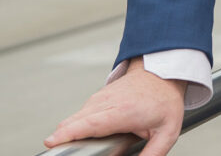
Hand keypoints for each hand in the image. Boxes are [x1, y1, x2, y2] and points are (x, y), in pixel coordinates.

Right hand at [43, 57, 186, 155]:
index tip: (52, 141)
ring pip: (74, 118)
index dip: (70, 132)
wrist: (163, 73)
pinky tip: (82, 135)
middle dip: (62, 137)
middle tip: (57, 151)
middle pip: (75, 121)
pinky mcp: (95, 99)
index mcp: (124, 111)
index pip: (91, 123)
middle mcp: (108, 102)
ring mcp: (99, 99)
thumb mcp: (167, 132)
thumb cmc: (164, 100)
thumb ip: (153, 153)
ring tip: (71, 146)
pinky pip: (79, 115)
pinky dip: (75, 126)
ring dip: (69, 132)